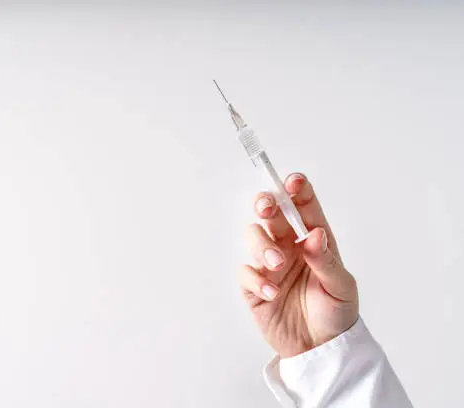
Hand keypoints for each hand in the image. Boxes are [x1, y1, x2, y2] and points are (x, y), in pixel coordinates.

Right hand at [239, 173, 358, 357]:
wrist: (320, 349)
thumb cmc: (336, 314)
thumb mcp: (341, 287)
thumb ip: (326, 260)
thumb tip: (314, 235)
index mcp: (313, 240)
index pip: (304, 207)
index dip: (297, 190)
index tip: (294, 182)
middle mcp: (289, 246)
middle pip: (271, 214)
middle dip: (266, 203)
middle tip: (267, 207)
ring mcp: (269, 265)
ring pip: (254, 236)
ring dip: (261, 245)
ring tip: (277, 264)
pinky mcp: (254, 287)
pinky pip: (246, 272)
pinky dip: (256, 279)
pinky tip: (272, 292)